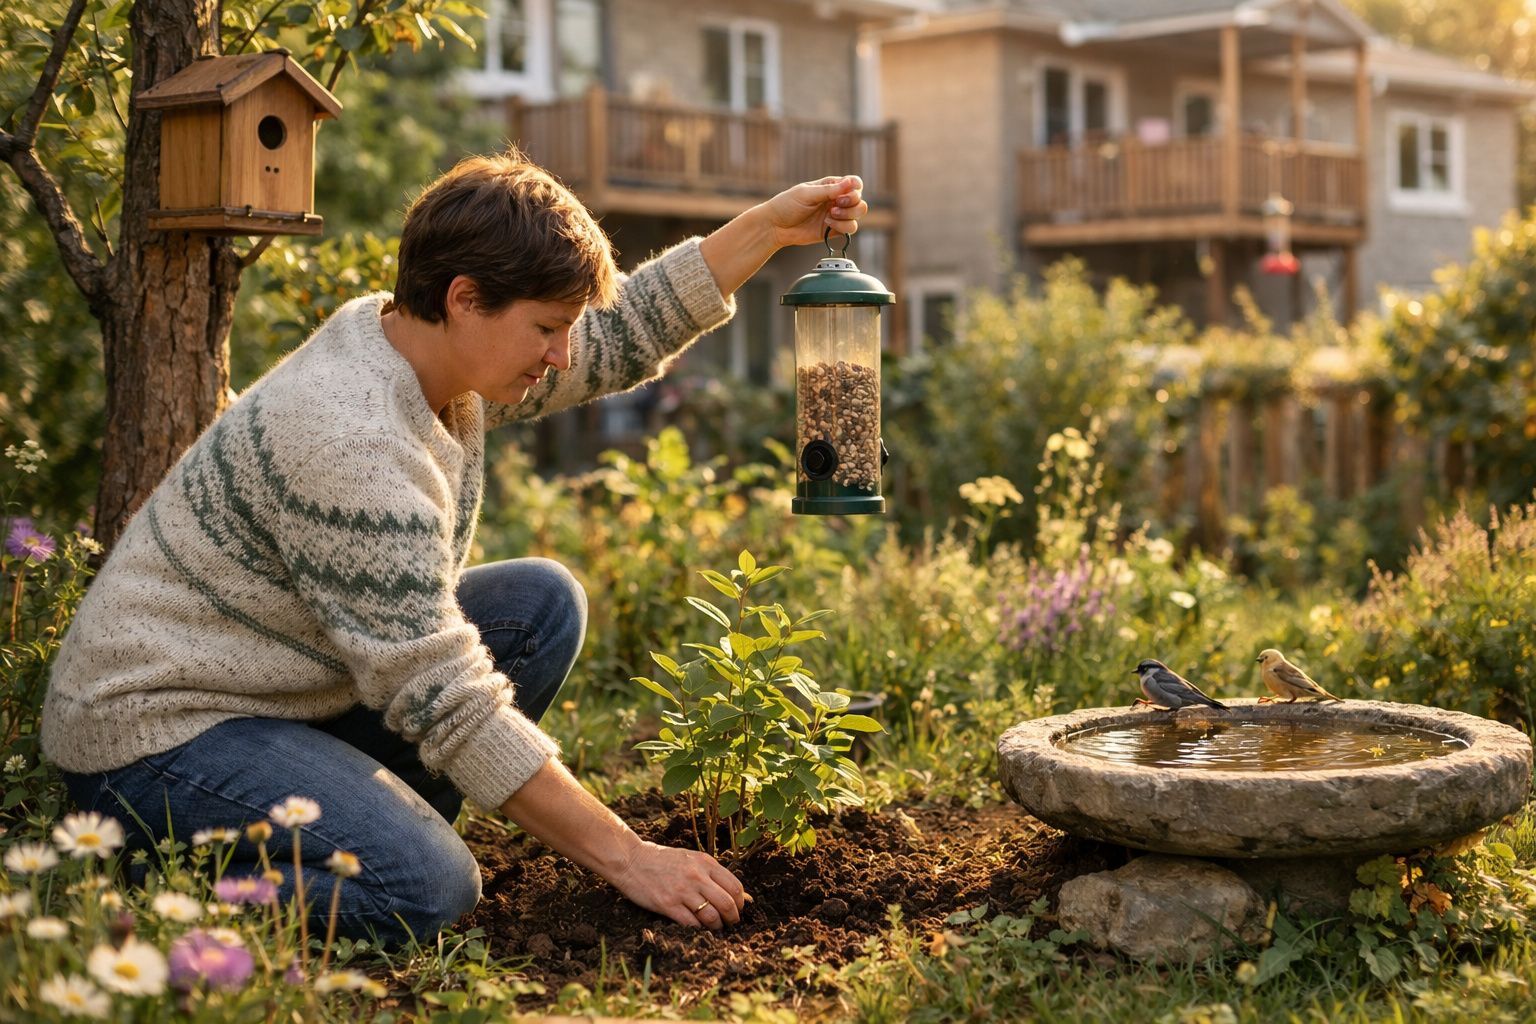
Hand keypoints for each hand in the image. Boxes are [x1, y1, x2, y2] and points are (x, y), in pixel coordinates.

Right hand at [608, 839, 746, 929]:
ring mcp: (682, 891)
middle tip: (730, 922)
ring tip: (714, 926)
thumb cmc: (663, 860)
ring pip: (711, 916)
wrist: (631, 860)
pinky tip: (697, 928)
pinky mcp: (668, 905)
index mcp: (705, 863)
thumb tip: (741, 895)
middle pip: (727, 904)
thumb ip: (713, 874)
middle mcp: (696, 876)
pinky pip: (691, 924)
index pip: (735, 887)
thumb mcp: (691, 859)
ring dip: (717, 926)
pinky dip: (698, 929)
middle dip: (733, 918)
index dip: (740, 902)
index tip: (737, 909)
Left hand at [760, 174, 866, 248]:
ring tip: (830, 215)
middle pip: (859, 200)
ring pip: (857, 215)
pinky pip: (849, 229)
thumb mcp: (807, 194)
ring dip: (847, 215)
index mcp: (830, 186)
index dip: (855, 188)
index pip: (854, 184)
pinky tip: (828, 224)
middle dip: (851, 203)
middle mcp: (836, 200)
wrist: (775, 227)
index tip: (846, 192)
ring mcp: (836, 216)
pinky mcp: (834, 230)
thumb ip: (829, 190)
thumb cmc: (786, 205)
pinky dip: (842, 227)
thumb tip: (850, 182)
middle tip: (836, 205)